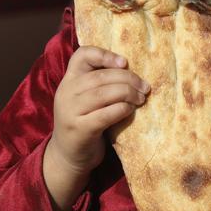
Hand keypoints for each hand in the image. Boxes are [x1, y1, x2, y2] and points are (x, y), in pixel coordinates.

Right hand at [46, 46, 148, 176]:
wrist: (68, 156)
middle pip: (100, 76)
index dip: (105, 54)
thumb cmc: (85, 122)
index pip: (82, 55)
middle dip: (128, 78)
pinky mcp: (80, 130)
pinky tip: (131, 110)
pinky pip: (105, 114)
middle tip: (145, 86)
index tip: (124, 62)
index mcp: (69, 80)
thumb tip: (134, 73)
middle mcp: (66, 93)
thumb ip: (100, 83)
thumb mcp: (86, 99)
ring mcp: (70, 112)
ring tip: (141, 98)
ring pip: (103, 93)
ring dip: (128, 93)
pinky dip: (122, 109)